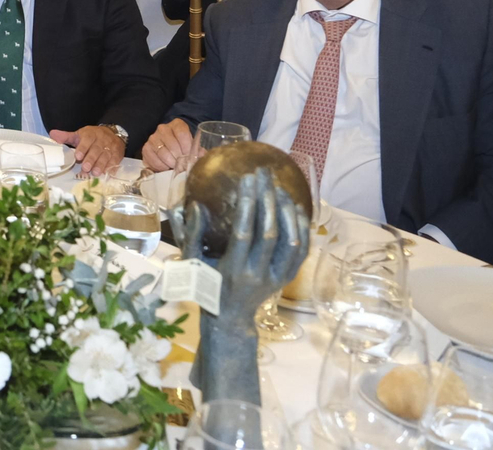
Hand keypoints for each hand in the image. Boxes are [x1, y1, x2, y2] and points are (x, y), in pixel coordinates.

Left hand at [49, 125, 124, 176]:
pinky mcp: (117, 154)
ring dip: (101, 165)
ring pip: (106, 156)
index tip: (78, 156)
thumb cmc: (92, 137)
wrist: (113, 133)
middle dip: (91, 159)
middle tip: (86, 168)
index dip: (83, 148)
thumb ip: (66, 137)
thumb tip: (52, 134)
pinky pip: (115, 161)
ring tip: (96, 173)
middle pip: (97, 150)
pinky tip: (108, 174)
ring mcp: (110, 147)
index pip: (87, 140)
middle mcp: (101, 140)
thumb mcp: (79, 135)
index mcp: (90, 134)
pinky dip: (112, 168)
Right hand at [144, 118, 196, 171]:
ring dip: (170, 163)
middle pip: (172, 144)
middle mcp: (163, 128)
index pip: (182, 133)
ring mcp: (153, 138)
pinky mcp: (145, 148)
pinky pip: (154, 159)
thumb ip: (197, 149)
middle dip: (179, 158)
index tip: (189, 156)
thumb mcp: (191, 145)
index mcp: (177, 124)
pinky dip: (161, 166)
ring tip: (175, 167)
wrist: (167, 148)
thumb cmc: (182, 146)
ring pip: (163, 153)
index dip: (187, 147)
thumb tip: (202, 156)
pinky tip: (166, 167)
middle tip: (183, 165)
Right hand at [178, 168, 309, 320]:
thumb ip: (191, 235)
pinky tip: (296, 207)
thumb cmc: (205, 287)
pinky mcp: (287, 278)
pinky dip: (301, 227)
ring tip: (279, 187)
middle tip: (264, 174)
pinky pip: (301, 251)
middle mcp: (258, 274)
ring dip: (287, 211)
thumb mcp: (191, 264)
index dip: (247, 205)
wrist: (229, 318)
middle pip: (269, 233)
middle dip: (268, 199)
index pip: (244, 233)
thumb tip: (192, 204)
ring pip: (291, 241)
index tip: (246, 178)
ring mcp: (276, 277)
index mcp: (233, 269)